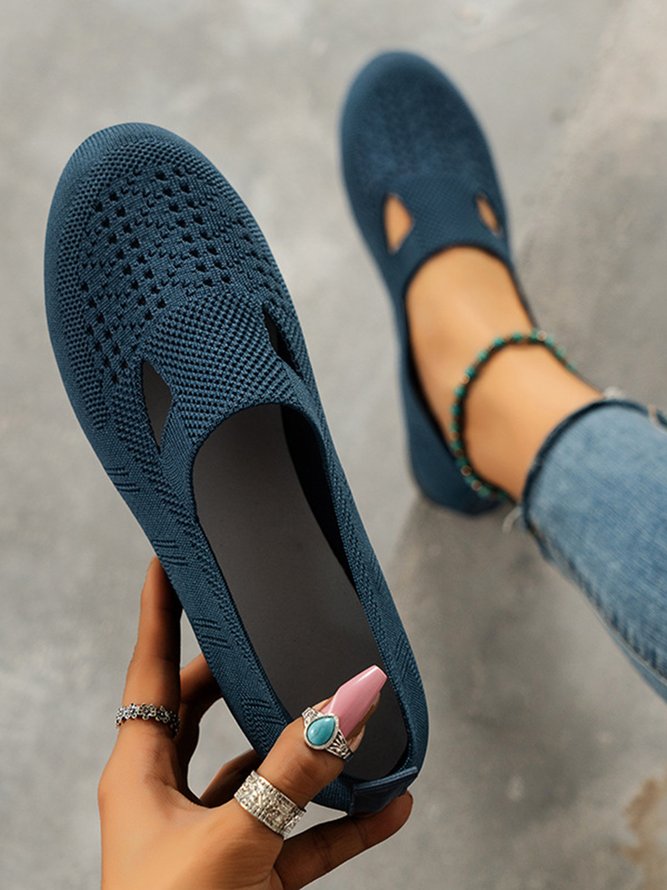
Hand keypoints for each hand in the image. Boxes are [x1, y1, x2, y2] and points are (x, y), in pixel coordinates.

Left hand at [98, 559, 412, 888]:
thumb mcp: (235, 837)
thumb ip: (298, 768)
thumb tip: (354, 698)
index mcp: (140, 772)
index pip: (151, 669)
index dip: (160, 610)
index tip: (171, 560)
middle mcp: (169, 797)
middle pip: (205, 711)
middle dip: (242, 673)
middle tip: (271, 630)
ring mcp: (211, 838)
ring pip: (263, 776)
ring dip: (311, 756)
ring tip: (354, 721)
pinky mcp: (248, 879)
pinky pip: (300, 838)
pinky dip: (343, 824)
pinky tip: (391, 806)